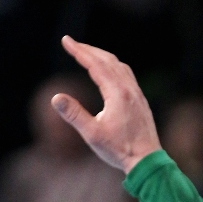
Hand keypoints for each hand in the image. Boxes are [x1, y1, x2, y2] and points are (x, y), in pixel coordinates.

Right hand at [51, 36, 161, 173]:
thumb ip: (74, 115)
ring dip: (102, 57)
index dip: (79, 51)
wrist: (147, 161)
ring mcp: (137, 94)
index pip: (95, 64)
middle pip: (108, 60)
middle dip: (89, 50)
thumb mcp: (93, 134)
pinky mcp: (140, 101)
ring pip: (119, 66)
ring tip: (88, 54)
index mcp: (117, 93)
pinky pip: (126, 74)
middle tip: (72, 43)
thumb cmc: (120, 150)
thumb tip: (55, 97)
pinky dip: (113, 66)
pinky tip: (109, 72)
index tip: (66, 40)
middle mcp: (129, 89)